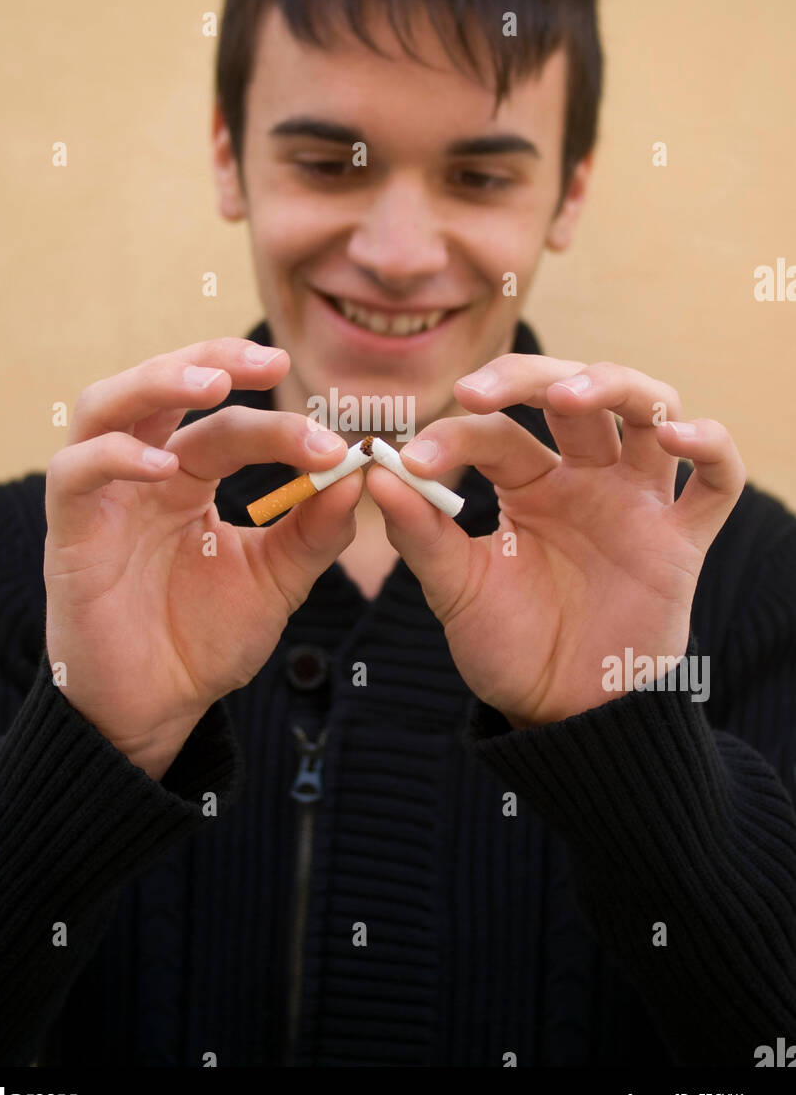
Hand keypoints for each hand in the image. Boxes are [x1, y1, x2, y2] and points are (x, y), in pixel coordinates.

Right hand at [44, 338, 361, 777]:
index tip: (335, 445)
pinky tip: (164, 468)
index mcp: (188, 476)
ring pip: (106, 405)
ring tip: (213, 384)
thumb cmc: (204, 640)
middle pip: (161, 384)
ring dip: (158, 383)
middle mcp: (140, 472)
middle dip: (213, 359)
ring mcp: (100, 496)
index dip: (280, 422)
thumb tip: (357, 475)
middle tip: (271, 362)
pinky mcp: (67, 532)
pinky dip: (115, 457)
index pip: (228, 423)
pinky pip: (75, 473)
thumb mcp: (275, 581)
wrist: (156, 709)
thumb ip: (313, 531)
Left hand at [365, 356, 745, 727]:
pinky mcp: (681, 541)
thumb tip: (377, 472)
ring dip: (616, 386)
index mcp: (529, 484)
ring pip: (649, 409)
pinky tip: (677, 437)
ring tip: (571, 395)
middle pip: (574, 393)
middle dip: (530, 377)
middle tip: (479, 391)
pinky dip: (710, 445)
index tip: (409, 460)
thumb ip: (422, 533)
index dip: (453, 435)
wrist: (561, 717)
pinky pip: (718, 479)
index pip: (496, 432)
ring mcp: (638, 502)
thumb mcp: (456, 590)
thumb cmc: (510, 649)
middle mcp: (587, 479)